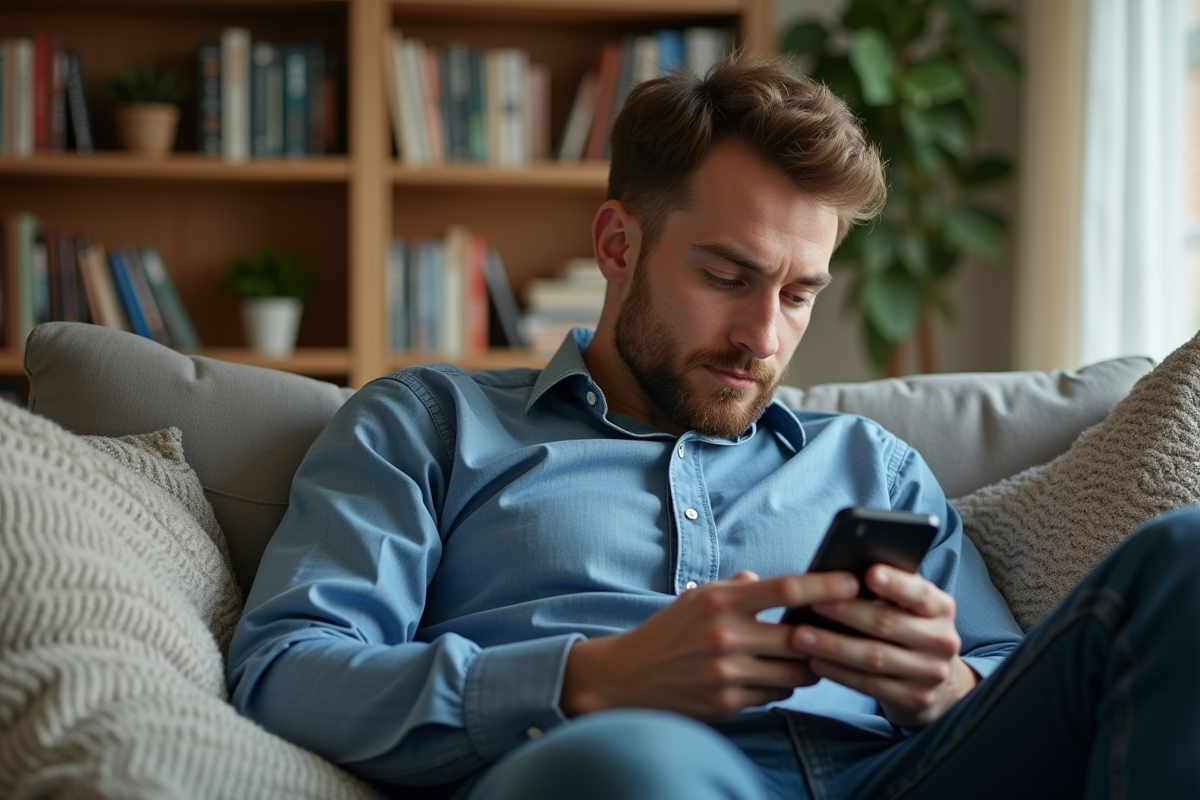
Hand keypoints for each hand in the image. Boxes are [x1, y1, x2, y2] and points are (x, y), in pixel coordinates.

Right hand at [560, 569, 860, 719]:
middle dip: (824, 635)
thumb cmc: (668, 632)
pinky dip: (781, 686)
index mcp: (721, 602)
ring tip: (806, 655)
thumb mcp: (698, 597)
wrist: (628, 677)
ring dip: (807, 665)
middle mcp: (727, 636)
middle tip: (839, 629)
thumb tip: (769, 580)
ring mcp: (728, 674)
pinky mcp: (729, 704)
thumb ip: (738, 587)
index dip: (824, 587)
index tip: (852, 584)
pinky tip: (773, 676)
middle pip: (801, 637)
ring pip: (795, 673)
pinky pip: (776, 696)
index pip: (785, 589)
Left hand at [789, 564, 977, 727]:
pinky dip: (839, 673)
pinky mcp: (916, 699)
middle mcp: (942, 640)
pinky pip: (870, 685)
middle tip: (812, 602)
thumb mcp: (909, 605)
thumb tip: (842, 570)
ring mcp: (930, 673)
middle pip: (887, 624)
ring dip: (833, 646)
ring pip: (874, 658)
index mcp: (941, 608)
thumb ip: (888, 588)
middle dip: (846, 612)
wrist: (937, 679)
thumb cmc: (908, 626)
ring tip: (800, 636)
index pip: (919, 593)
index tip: (869, 573)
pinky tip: (814, 662)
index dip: (895, 584)